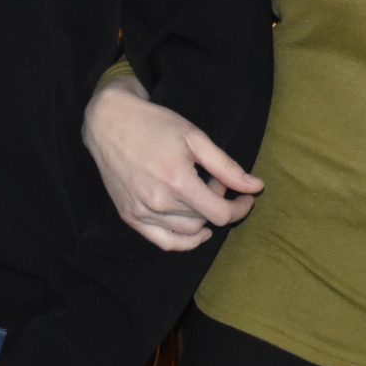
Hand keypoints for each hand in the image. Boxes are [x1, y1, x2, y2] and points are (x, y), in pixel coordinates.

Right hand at [82, 74, 261, 252]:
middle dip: (218, 202)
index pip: (220, 214)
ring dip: (202, 217)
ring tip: (199, 192)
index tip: (248, 197)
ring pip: (187, 232)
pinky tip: (196, 229)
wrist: (110, 123)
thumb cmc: (154, 125)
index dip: (240, 208)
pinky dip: (184, 241)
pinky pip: (164, 242)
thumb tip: (256, 187)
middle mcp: (158, 202)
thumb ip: (227, 167)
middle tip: (216, 180)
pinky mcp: (129, 216)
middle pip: (204, 220)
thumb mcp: (195, 138)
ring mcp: (141, 212)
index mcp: (177, 181)